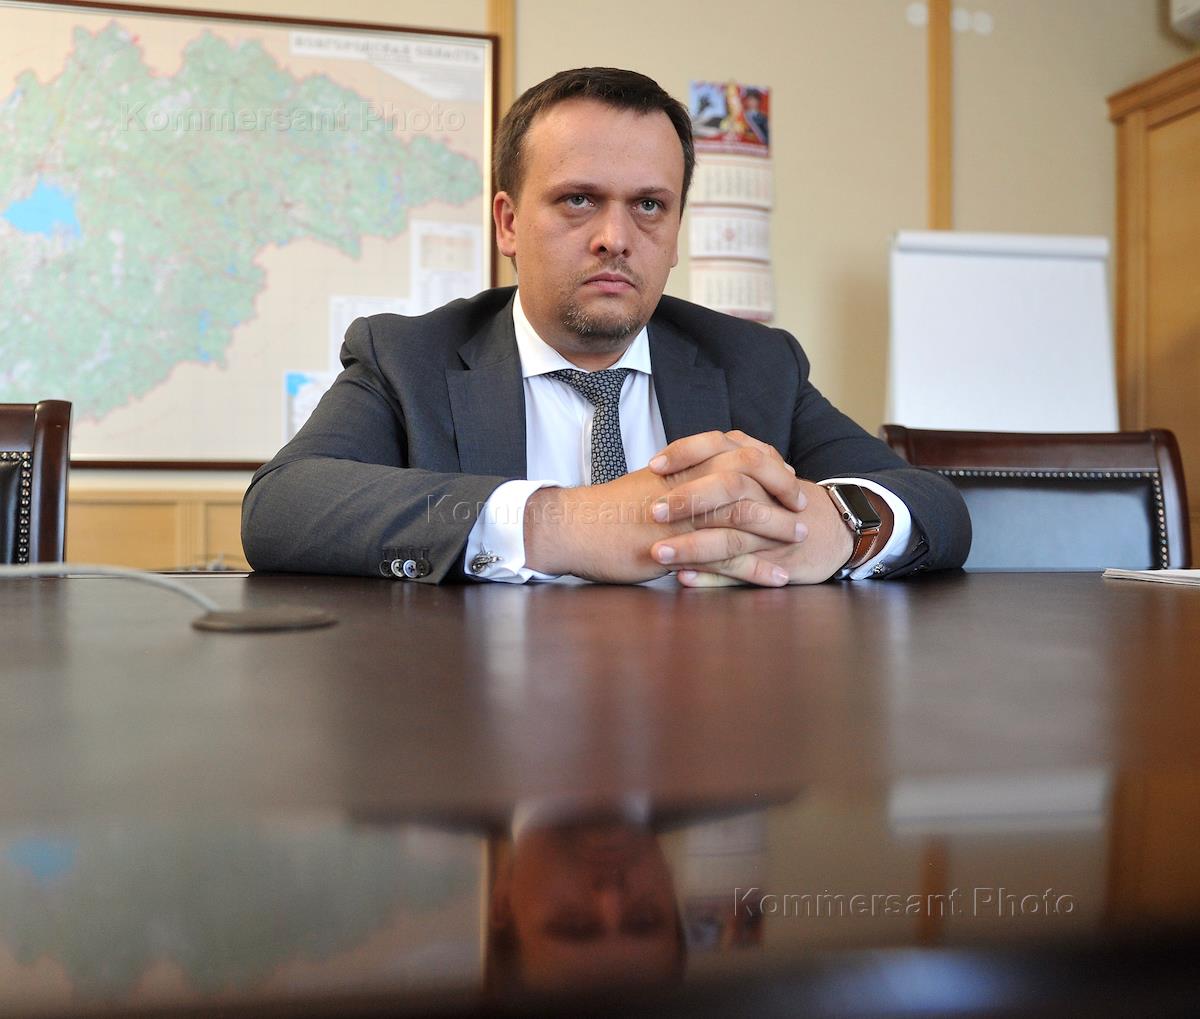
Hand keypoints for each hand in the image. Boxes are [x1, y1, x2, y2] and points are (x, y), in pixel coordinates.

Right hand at [524, 431, 810, 583]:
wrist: (572, 527)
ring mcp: (683, 515)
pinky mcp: (678, 547)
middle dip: (782, 490)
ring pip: (745, 515)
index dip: (767, 463)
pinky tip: (778, 578)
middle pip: (750, 477)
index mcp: (681, 465)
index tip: (785, 473)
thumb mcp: (647, 486)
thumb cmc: (605, 511)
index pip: (737, 453)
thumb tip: (700, 481)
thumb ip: (678, 481)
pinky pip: (729, 557)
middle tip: (802, 505)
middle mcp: (687, 483)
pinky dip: (759, 568)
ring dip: (778, 528)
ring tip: (800, 539)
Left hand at [645, 431, 856, 585]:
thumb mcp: (759, 473)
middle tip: (654, 512)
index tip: (654, 465)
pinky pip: (741, 571)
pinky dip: (712, 577)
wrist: (836, 530)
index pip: (718, 446)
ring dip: (692, 546)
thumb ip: (721, 464)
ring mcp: (770, 532)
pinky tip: (684, 578)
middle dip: (689, 500)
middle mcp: (764, 494)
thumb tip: (664, 465)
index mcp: (755, 466)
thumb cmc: (784, 501)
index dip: (685, 453)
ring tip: (657, 554)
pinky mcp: (774, 563)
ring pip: (730, 536)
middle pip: (728, 488)